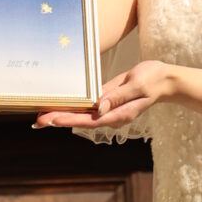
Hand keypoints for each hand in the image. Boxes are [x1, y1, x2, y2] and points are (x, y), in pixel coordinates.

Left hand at [34, 61, 173, 129]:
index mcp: (119, 114)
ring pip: (82, 114)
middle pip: (81, 120)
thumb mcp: (137, 85)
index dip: (70, 120)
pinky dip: (73, 106)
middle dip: (59, 120)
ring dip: (63, 114)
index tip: (53, 120)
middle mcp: (111, 115)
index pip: (90, 120)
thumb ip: (118, 97)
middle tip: (37, 122)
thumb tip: (99, 107)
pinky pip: (87, 105)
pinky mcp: (107, 100)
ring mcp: (108, 108)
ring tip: (41, 117)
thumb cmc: (153, 80)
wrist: (164, 79)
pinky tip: (59, 106)